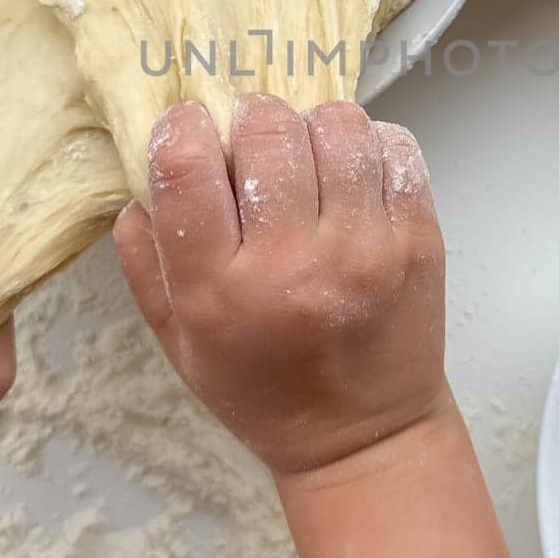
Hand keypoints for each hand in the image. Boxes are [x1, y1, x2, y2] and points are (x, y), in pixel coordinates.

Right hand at [114, 95, 445, 475]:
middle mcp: (294, 266)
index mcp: (220, 292)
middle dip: (250, 120)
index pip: (185, 168)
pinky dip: (369, 144)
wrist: (364, 437)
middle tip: (251, 142)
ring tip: (306, 156)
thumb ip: (146, 262)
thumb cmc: (264, 389)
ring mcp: (366, 249)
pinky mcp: (419, 239)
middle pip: (267, 130)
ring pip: (336, 125)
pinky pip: (394, 146)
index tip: (188, 128)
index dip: (181, 128)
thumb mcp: (179, 343)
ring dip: (312, 126)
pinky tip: (351, 174)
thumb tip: (139, 182)